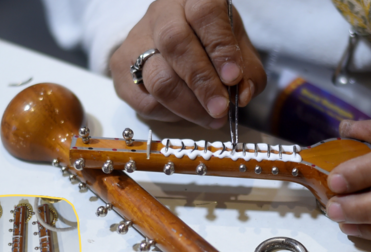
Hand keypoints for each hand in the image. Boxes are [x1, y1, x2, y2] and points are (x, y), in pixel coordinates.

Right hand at [110, 0, 265, 127]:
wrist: (177, 42)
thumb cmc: (212, 44)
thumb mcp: (240, 50)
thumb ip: (249, 72)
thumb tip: (243, 94)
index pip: (205, 15)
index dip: (220, 48)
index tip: (234, 77)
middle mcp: (162, 13)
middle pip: (175, 44)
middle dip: (202, 83)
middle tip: (221, 109)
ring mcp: (136, 39)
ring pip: (158, 77)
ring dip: (188, 106)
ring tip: (211, 118)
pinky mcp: (121, 67)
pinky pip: (144, 100)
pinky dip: (171, 114)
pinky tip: (188, 113)